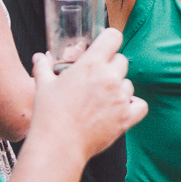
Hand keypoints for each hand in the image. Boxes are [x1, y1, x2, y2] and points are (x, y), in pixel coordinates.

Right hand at [30, 29, 146, 161]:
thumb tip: (39, 57)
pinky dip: (134, 106)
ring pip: (129, 83)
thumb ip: (43, 67)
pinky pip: (141, 105)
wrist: (59, 144)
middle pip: (122, 60)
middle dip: (111, 66)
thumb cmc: (49, 115)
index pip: (113, 37)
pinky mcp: (126, 117)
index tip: (104, 47)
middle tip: (97, 78)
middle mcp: (109, 78)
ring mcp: (120, 98)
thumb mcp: (43, 85)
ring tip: (102, 98)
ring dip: (119, 88)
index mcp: (91, 64)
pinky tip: (121, 108)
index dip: (109, 40)